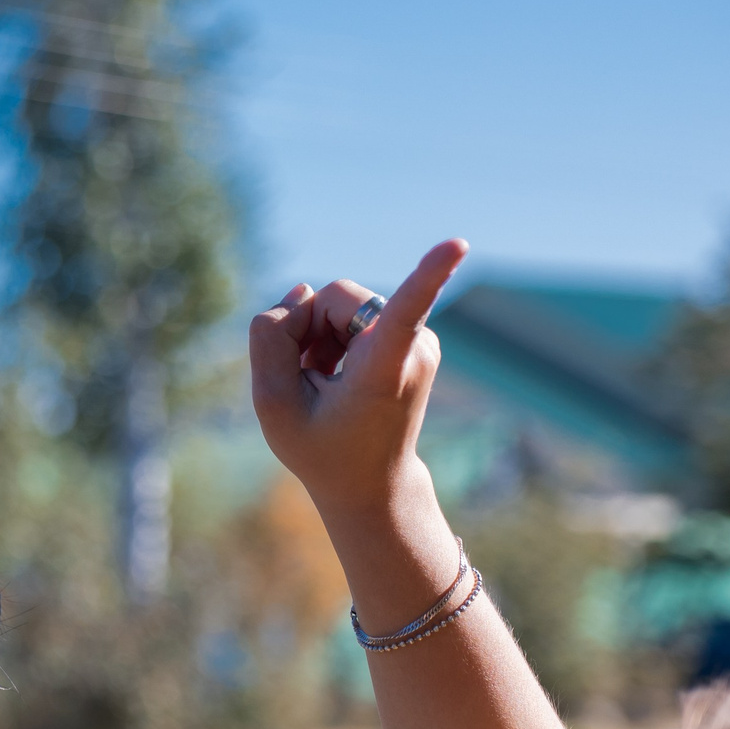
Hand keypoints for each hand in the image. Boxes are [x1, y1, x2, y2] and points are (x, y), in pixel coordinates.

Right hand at [249, 239, 466, 518]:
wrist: (371, 485)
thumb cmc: (322, 451)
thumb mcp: (274, 405)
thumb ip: (270, 341)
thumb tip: (299, 291)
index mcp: (385, 370)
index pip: (406, 311)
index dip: (428, 274)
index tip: (458, 244)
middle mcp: (413, 349)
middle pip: (336, 296)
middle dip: (307, 327)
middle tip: (304, 376)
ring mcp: (419, 339)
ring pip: (343, 301)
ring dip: (319, 336)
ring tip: (321, 381)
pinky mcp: (415, 334)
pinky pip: (357, 312)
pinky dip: (335, 339)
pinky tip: (333, 374)